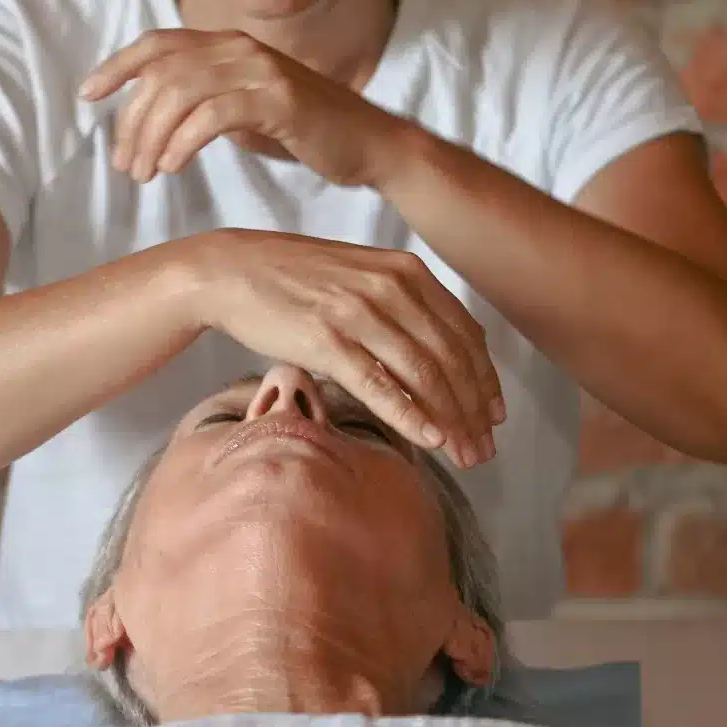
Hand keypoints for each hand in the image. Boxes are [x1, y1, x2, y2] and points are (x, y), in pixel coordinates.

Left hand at [82, 28, 408, 188]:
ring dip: (152, 135)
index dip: (117, 66)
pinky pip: (214, 115)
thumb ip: (204, 102)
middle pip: (162, 74)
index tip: (88, 96)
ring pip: (182, 93)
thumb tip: (156, 117)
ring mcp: (261, 70)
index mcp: (228, 46)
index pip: (158, 44)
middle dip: (132, 120)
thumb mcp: (244, 110)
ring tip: (144, 173)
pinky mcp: (279, 99)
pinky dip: (184, 141)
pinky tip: (171, 166)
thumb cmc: (305, 132)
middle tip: (124, 164)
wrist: (369, 145)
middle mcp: (240, 49)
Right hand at [169, 229, 502, 464]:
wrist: (232, 271)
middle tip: (484, 449)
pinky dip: (410, 416)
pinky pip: (379, 385)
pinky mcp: (327, 339)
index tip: (494, 416)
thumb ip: (404, 304)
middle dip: (474, 411)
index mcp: (407, 271)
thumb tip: (438, 351)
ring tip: (464, 456)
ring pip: (423, 376)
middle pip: (451, 360)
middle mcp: (391, 288)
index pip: (465, 334)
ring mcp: (359, 313)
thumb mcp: (363, 277)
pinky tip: (430, 441)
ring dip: (450, 421)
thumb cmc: (296, 281)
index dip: (485, 380)